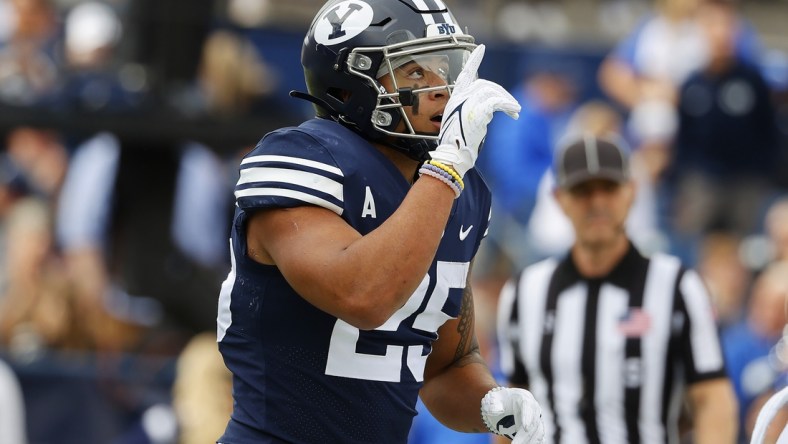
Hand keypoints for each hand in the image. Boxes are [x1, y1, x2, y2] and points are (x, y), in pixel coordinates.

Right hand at [429, 44, 519, 177]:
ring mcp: (468, 104)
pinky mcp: (477, 112)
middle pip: (485, 85)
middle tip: (513, 106)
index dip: (474, 60)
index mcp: (455, 99)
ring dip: (507, 101)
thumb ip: (472, 110)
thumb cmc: (458, 144)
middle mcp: (460, 98)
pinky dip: (508, 106)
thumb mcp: (461, 122)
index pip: (465, 74)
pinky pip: (497, 103)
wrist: (453, 156)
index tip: (481, 48)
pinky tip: (515, 113)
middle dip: (501, 93)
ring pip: (493, 93)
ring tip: (516, 111)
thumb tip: (489, 107)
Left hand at [481, 387, 544, 443]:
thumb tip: (496, 411)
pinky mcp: (536, 427)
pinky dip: (534, 441)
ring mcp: (536, 417)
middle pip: (533, 422)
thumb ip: (493, 404)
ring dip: (530, 441)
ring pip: (537, 431)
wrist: (504, 403)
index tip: (526, 428)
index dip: (528, 417)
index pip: (528, 406)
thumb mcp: (493, 399)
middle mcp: (533, 407)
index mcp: (523, 397)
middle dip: (525, 435)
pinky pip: (538, 436)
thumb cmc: (499, 400)